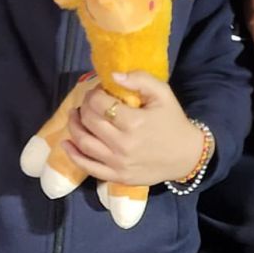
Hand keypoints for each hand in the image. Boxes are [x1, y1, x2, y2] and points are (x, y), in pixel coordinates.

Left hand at [63, 72, 205, 185]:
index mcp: (134, 122)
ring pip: (84, 143)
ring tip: (75, 115)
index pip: (99, 103)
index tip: (100, 90)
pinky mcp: (117, 177)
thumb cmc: (173, 121)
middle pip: (90, 121)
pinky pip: (88, 167)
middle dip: (84, 106)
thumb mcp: (163, 93)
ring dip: (74, 126)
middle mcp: (123, 144)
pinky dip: (73, 155)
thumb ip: (139, 79)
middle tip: (89, 101)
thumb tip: (113, 75)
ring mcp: (118, 163)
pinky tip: (67, 143)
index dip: (94, 93)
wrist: (186, 156)